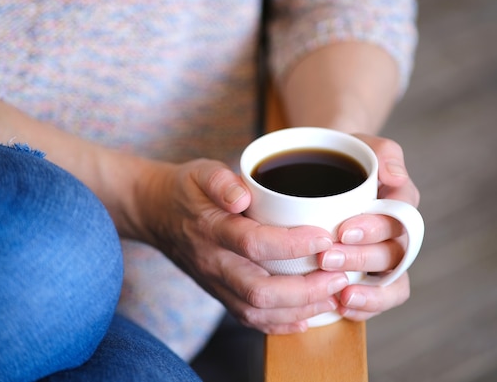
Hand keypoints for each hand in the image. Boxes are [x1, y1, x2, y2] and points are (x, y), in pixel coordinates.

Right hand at [125, 157, 349, 333]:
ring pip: (256, 310)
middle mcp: (213, 262)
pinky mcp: (219, 294)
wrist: (156, 214)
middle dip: (305, 289)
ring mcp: (215, 283)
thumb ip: (220, 181)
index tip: (324, 237)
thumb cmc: (188, 190)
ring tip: (333, 296)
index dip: (292, 244)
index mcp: (211, 229)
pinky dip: (280, 324)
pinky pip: (248, 318)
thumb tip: (242, 193)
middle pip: (258, 290)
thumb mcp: (201, 172)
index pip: (253, 243)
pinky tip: (307, 317)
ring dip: (299, 309)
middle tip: (339, 275)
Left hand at [316, 134, 419, 320]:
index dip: (374, 228)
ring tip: (340, 292)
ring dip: (368, 290)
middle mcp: (398, 232)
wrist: (325, 171)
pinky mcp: (372, 276)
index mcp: (400, 202)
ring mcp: (386, 257)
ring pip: (390, 279)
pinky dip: (367, 306)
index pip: (399, 218)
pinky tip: (344, 307)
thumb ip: (382, 153)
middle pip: (392, 252)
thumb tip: (395, 177)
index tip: (343, 230)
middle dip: (360, 258)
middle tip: (327, 257)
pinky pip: (381, 298)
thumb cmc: (346, 159)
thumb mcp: (361, 147)